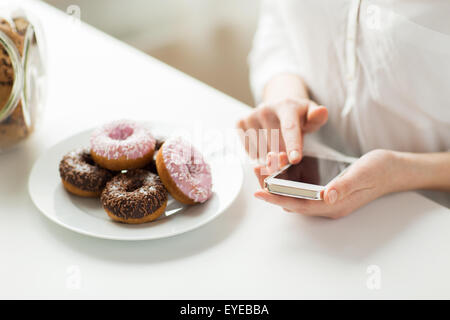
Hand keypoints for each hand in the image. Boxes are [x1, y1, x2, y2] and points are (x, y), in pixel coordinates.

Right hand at [237, 97, 327, 163]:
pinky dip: (258, 154)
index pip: (289, 128)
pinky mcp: (240, 123)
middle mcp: (266, 109)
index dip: (292, 145)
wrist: (277, 106)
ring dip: (270, 157)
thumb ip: (317, 117)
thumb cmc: (297, 115)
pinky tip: (265, 145)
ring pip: (262, 151)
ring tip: (277, 147)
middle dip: (283, 156)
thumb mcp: (311, 114)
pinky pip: (250, 150)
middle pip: (275, 145)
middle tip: (288, 156)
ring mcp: (251, 116)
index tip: (294, 159)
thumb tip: (322, 111)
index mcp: (286, 106)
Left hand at [253, 150, 398, 218]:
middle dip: (272, 189)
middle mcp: (327, 205)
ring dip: (278, 184)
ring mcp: (326, 199)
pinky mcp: (327, 190)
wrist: (395, 169)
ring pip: (295, 195)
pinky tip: (281, 166)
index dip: (278, 199)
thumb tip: (327, 196)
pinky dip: (288, 180)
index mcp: (334, 205)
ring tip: (264, 166)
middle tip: (257, 172)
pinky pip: (301, 188)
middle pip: (292, 201)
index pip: (299, 205)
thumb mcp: (363, 174)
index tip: (259, 191)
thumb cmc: (380, 170)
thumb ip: (344, 185)